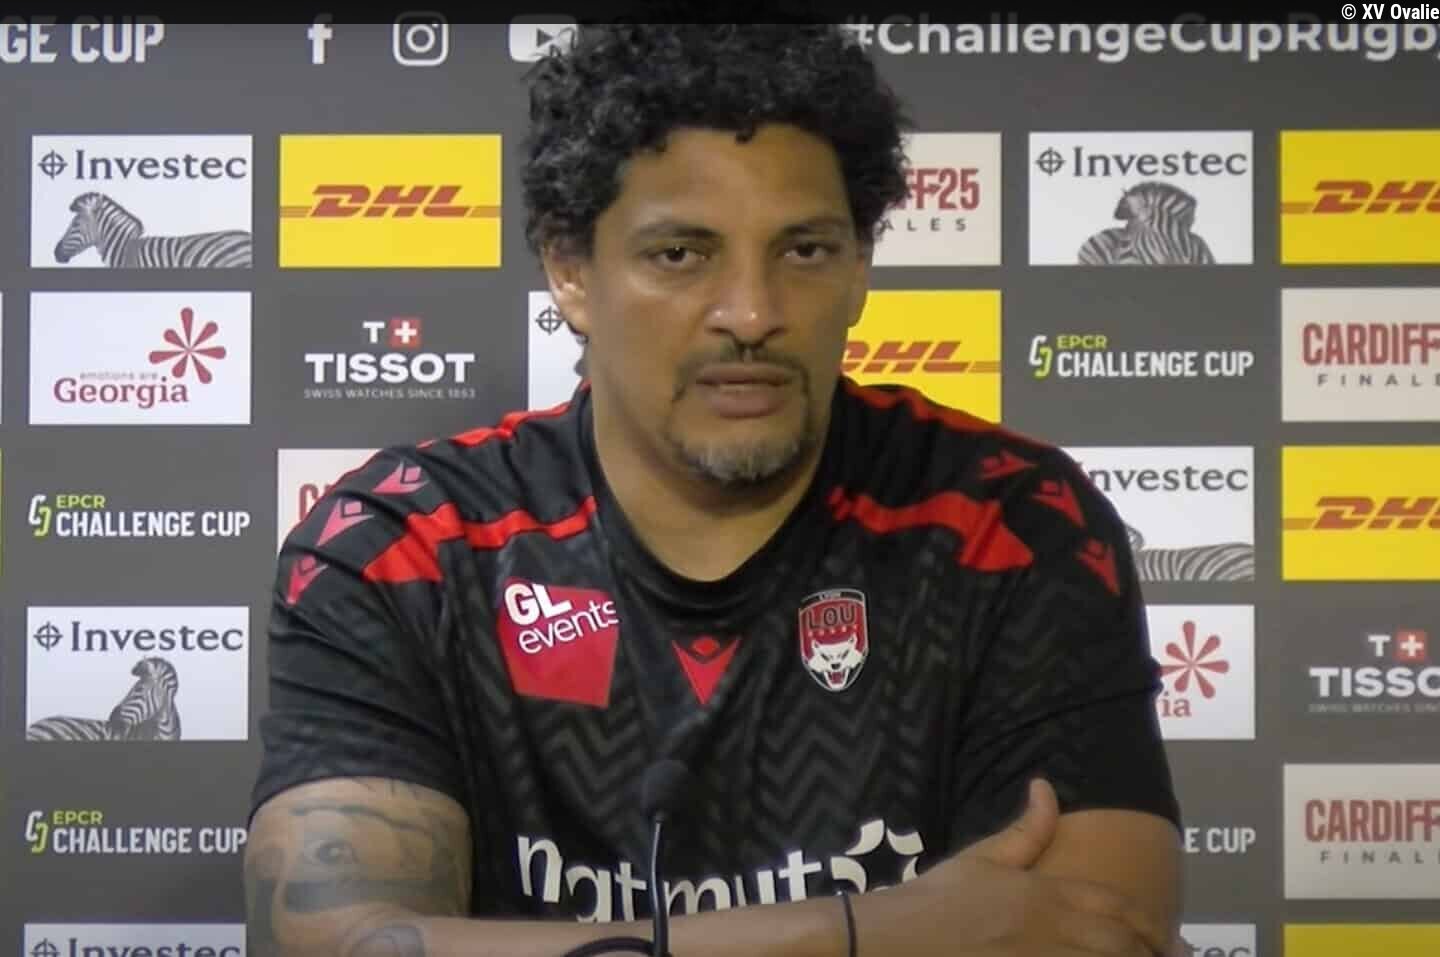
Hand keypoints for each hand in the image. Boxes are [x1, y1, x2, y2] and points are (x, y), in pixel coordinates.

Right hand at [848, 779, 1167, 956]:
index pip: (1114, 906)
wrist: (899, 939)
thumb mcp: (981, 858)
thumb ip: (1026, 830)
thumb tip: (1046, 786)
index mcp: (1044, 893)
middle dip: (1150, 950)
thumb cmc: (939, 897)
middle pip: (1120, 943)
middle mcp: (1051, 929)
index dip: (1147, 922)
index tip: (1165, 934)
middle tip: (1168, 955)